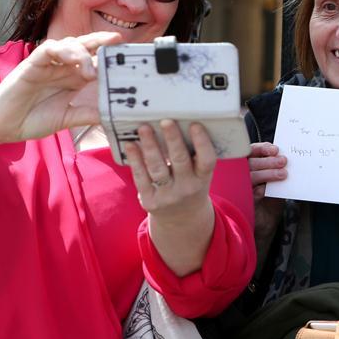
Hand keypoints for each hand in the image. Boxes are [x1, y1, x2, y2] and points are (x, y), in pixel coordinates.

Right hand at [0, 32, 122, 143]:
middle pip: (84, 46)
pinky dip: (62, 51)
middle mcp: (62, 68)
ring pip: (68, 44)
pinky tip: (73, 60)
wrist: (3, 127)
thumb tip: (110, 115)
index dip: (108, 54)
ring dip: (82, 53)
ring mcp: (47, 65)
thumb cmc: (32, 120)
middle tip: (117, 41)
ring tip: (91, 73)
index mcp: (72, 78)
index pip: (94, 59)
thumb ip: (86, 115)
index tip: (126, 54)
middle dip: (100, 40)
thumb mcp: (66, 119)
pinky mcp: (31, 65)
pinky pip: (48, 50)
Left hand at [125, 121, 216, 275]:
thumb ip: (193, 154)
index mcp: (203, 179)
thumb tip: (178, 120)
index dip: (202, 143)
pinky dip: (135, 160)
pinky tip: (131, 144)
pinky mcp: (150, 201)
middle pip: (180, 161)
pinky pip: (141, 178)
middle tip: (166, 121)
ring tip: (144, 128)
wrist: (181, 219)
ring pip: (158, 169)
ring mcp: (168, 196)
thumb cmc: (191, 184)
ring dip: (150, 146)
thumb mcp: (199, 173)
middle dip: (173, 140)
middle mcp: (187, 188)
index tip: (195, 124)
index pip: (207, 160)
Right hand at [248, 142, 285, 260]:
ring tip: (283, 174)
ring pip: (250, 176)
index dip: (262, 148)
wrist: (267, 219)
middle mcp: (241, 173)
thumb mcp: (276, 180)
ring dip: (267, 174)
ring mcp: (240, 187)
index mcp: (250, 164)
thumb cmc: (271, 195)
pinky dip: (258, 190)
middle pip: (251, 162)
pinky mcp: (242, 201)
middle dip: (268, 161)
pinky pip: (248, 193)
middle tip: (283, 161)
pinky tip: (266, 190)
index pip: (252, 151)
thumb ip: (278, 169)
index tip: (275, 150)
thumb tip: (285, 158)